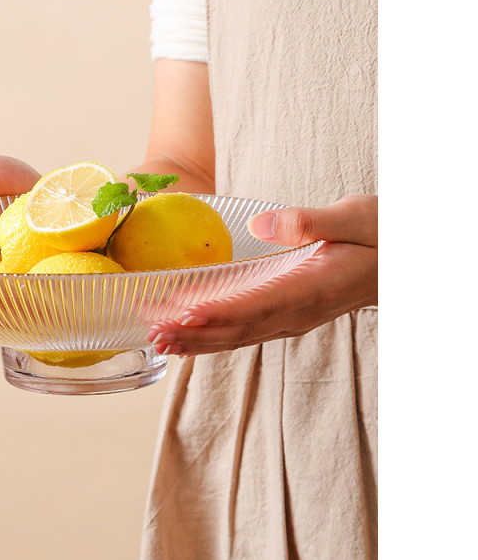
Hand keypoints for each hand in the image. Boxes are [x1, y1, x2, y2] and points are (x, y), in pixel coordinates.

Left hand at [147, 195, 377, 355]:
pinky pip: (246, 330)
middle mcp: (298, 312)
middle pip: (239, 330)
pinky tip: (187, 337)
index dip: (220, 314)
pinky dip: (213, 336)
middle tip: (154, 335)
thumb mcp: (354, 218)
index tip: (185, 316)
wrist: (404, 262)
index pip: (257, 306)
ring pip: (238, 336)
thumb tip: (260, 225)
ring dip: (197, 341)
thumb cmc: (383, 235)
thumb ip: (308, 222)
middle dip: (194, 335)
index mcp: (312, 288)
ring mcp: (293, 318)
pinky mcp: (288, 314)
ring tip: (159, 341)